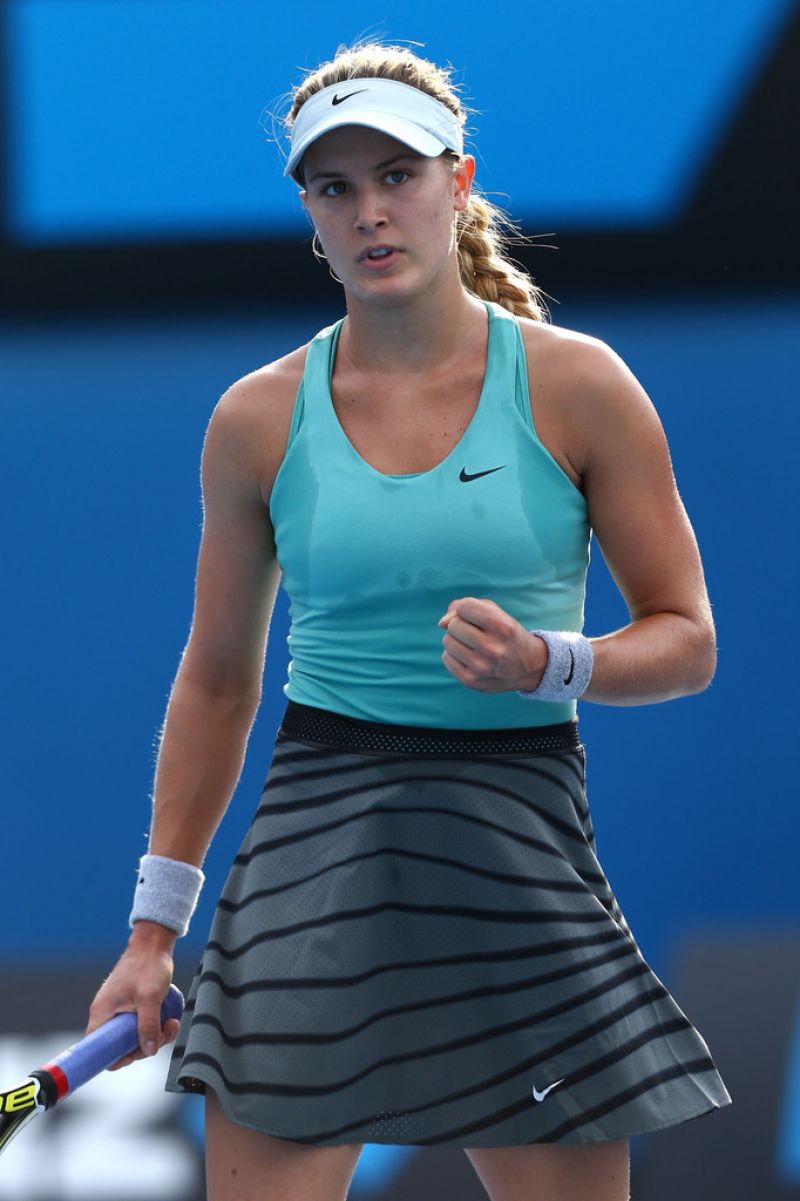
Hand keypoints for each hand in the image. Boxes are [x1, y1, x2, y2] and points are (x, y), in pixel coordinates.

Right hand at [86, 922, 179, 1070]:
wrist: (153, 944)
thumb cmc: (148, 966)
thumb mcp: (150, 997)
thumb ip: (148, 1025)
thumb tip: (149, 1050)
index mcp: (102, 1014)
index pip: (98, 1050)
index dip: (117, 1058)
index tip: (138, 1052)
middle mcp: (107, 1015)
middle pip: (121, 1046)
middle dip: (145, 1044)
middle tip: (165, 1032)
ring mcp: (119, 1011)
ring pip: (135, 1037)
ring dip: (156, 1035)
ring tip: (172, 1021)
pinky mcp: (131, 1008)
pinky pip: (142, 1026)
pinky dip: (156, 1026)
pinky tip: (170, 1018)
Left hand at [437, 597, 547, 692]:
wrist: (528, 668)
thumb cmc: (506, 634)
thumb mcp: (496, 614)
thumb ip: (467, 606)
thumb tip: (441, 623)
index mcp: (502, 627)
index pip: (465, 607)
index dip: (466, 609)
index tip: (477, 617)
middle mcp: (492, 648)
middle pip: (453, 625)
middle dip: (461, 625)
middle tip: (477, 633)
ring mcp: (480, 667)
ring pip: (447, 641)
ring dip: (457, 640)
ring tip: (474, 646)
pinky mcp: (470, 681)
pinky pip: (446, 657)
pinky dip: (454, 655)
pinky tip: (470, 658)